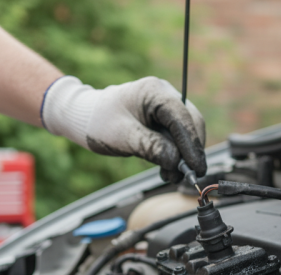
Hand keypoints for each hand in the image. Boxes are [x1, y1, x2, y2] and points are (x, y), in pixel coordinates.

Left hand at [41, 76, 206, 182]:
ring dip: (183, 156)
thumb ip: (151, 147)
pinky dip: (176, 154)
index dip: (192, 144)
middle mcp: (164, 95)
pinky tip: (168, 168)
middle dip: (190, 151)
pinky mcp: (162, 119)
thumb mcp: (123, 137)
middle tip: (187, 176)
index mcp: (154, 91)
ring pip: (186, 132)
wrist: (84, 118)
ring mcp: (165, 106)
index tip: (196, 167)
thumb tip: (176, 161)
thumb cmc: (98, 122)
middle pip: (190, 124)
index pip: (182, 118)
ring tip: (171, 175)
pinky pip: (177, 137)